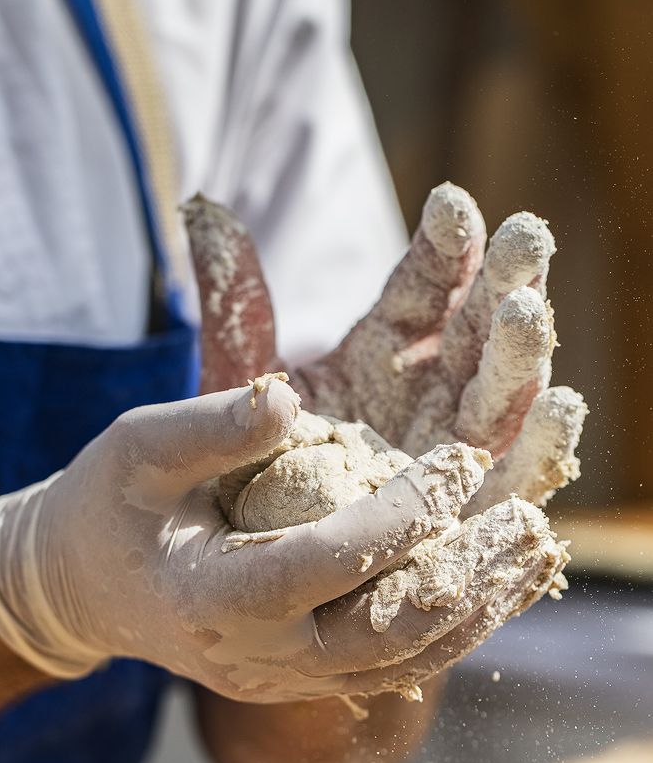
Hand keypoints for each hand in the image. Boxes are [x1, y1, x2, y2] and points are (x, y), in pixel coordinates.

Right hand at [0, 377, 551, 700]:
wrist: (84, 590)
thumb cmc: (108, 507)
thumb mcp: (138, 448)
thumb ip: (213, 427)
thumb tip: (296, 400)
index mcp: (214, 596)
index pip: (327, 562)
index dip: (401, 514)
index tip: (458, 458)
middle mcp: (258, 656)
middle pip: (387, 637)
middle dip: (466, 577)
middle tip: (528, 522)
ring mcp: (284, 679)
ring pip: (404, 663)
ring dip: (477, 613)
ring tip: (533, 555)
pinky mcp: (303, 679)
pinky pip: (393, 667)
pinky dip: (452, 630)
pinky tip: (496, 587)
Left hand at [184, 184, 586, 514]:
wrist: (252, 557)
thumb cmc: (246, 465)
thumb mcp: (241, 381)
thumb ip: (236, 304)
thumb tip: (206, 213)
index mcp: (388, 348)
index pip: (426, 285)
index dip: (444, 245)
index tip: (448, 205)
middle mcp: (432, 391)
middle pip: (480, 330)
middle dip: (505, 282)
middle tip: (524, 239)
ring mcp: (455, 448)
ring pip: (502, 395)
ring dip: (522, 354)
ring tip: (525, 312)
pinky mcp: (467, 508)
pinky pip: (512, 476)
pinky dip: (540, 445)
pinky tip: (558, 406)